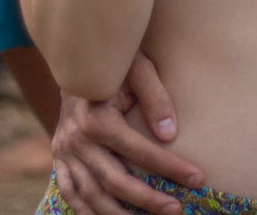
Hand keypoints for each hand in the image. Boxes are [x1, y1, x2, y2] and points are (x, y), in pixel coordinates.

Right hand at [51, 56, 203, 214]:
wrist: (77, 57)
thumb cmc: (115, 62)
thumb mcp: (137, 68)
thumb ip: (155, 96)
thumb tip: (170, 134)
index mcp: (95, 117)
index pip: (138, 150)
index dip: (170, 167)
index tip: (198, 178)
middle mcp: (75, 138)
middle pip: (113, 180)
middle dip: (147, 200)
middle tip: (176, 210)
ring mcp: (64, 151)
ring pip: (90, 194)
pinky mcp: (59, 157)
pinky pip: (70, 192)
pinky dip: (86, 211)